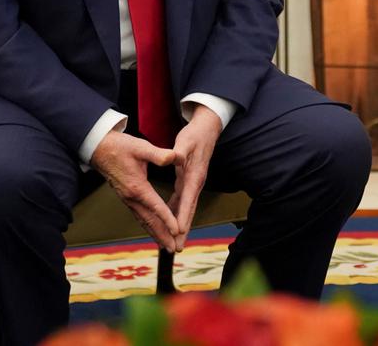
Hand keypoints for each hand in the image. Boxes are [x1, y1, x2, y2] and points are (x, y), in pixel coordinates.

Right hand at [91, 131, 179, 251]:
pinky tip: (154, 230)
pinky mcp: (126, 197)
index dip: (167, 219)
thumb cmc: (120, 146)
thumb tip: (177, 157)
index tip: (178, 230)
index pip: (155, 207)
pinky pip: (139, 216)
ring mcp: (127, 199)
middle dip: (162, 235)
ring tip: (166, 246)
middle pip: (149, 221)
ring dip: (155, 234)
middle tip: (174, 249)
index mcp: (137, 187)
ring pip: (143, 221)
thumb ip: (160, 154)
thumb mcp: (141, 147)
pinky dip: (148, 225)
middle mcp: (131, 197)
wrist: (99, 148)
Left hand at [168, 105, 221, 251]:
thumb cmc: (195, 134)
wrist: (207, 129)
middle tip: (177, 248)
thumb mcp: (186, 140)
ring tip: (174, 243)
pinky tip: (170, 222)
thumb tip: (177, 158)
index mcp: (194, 175)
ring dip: (181, 226)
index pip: (187, 199)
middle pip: (189, 210)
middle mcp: (196, 183)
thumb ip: (180, 151)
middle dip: (183, 230)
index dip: (183, 215)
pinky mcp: (190, 182)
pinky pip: (183, 202)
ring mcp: (194, 184)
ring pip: (187, 209)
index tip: (178, 231)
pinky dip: (177, 214)